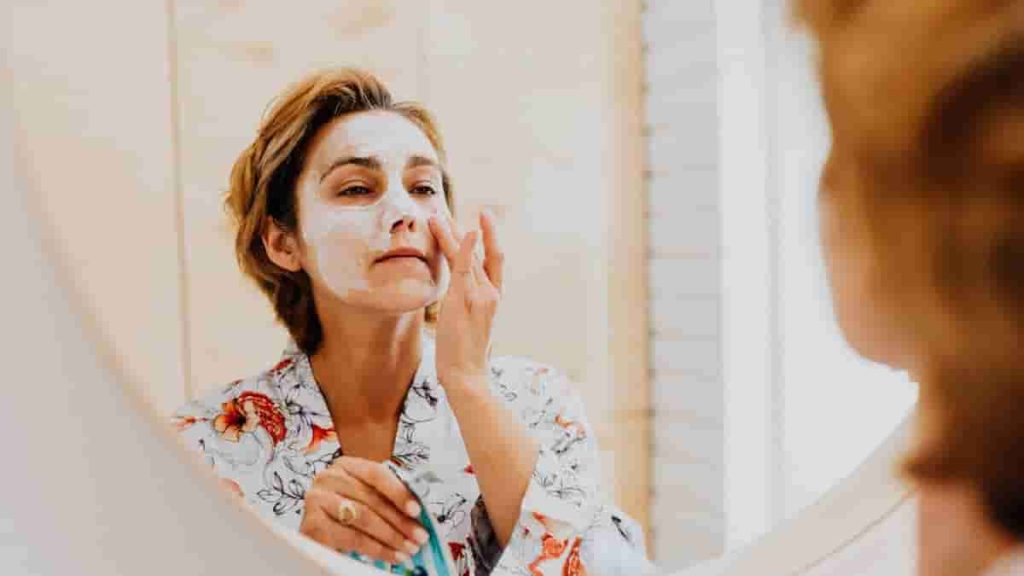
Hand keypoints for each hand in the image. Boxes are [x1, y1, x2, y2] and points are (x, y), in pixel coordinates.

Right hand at [298, 456, 428, 563]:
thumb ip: (387, 496)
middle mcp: (328, 477)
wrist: (319, 533)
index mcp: (345, 465)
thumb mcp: (366, 497)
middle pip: (372, 499)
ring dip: (391, 536)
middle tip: (420, 536)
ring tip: (409, 549)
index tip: (417, 510)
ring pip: (363, 519)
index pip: (376, 473)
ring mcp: (317, 500)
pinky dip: (376, 549)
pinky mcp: (312, 524)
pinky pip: (352, 538)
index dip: (399, 492)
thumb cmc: (346, 512)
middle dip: (400, 521)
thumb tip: (418, 509)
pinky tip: (392, 555)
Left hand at [428, 210, 503, 390]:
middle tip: (457, 208)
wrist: (467, 376)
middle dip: (468, 229)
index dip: (490, 238)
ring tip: (437, 214)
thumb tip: (456, 294)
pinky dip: (466, 247)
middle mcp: (491, 293)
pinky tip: (465, 230)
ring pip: (467, 256)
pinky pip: (465, 268)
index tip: (482, 219)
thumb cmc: (464, 355)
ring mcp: (480, 296)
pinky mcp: (465, 301)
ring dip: (452, 232)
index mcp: (493, 298)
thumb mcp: (467, 324)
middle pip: (479, 253)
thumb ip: (466, 304)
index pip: (493, 261)